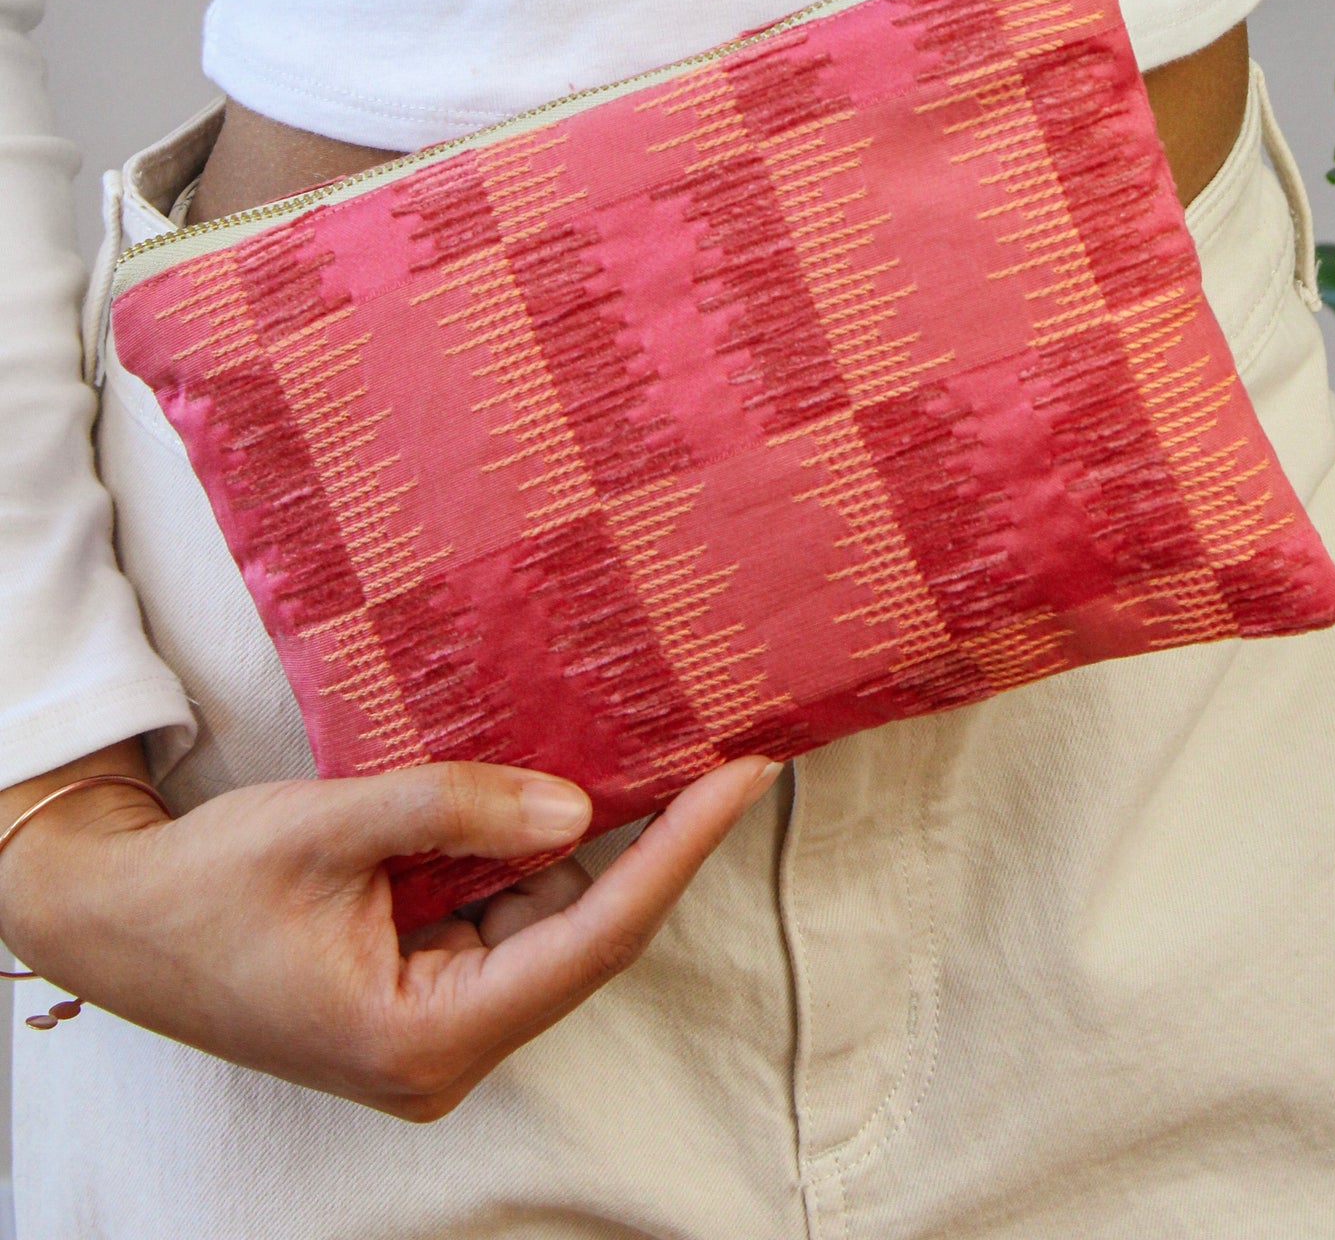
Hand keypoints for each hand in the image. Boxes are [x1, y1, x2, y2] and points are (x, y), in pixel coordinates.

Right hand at [0, 742, 778, 1117]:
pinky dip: (545, 857)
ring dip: (602, 846)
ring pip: (552, 925)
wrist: (120, 921)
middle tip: (733, 751)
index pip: (593, 936)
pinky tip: (584, 791)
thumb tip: (578, 805)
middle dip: (657, 845)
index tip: (745, 778)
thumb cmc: (208, 885)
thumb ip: (454, 811)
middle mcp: (444, 1051)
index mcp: (422, 1036)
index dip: (677, 852)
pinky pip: (511, 921)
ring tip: (675, 755)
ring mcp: (436, 1030)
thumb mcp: (329, 828)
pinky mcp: (425, 996)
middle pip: (586, 936)